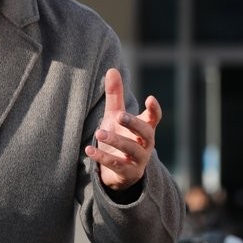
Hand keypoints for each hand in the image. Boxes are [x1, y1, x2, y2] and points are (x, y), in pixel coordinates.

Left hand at [84, 68, 160, 190]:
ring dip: (116, 141)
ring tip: (99, 133)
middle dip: (133, 124)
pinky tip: (89, 149)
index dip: (154, 109)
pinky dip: (102, 157)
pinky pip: (116, 165)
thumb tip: (112, 69)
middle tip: (119, 115)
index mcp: (145, 129)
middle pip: (146, 133)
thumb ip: (116, 96)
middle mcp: (145, 144)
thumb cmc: (120, 137)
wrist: (119, 172)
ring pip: (131, 150)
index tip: (150, 98)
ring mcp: (138, 160)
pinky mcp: (127, 173)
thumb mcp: (116, 116)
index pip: (154, 118)